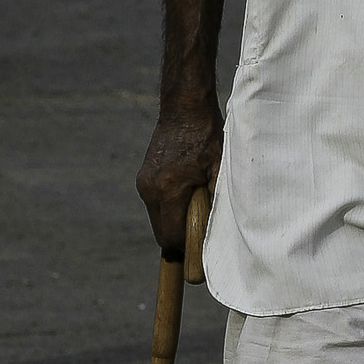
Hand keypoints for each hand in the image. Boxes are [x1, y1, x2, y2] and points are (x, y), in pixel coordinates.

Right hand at [137, 98, 223, 258]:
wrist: (185, 108)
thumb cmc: (208, 137)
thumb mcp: (220, 170)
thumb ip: (215, 203)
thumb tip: (217, 236)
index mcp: (169, 190)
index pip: (172, 238)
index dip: (187, 251)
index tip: (200, 256)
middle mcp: (150, 189)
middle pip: (162, 234)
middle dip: (181, 240)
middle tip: (202, 234)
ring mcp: (144, 183)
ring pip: (158, 221)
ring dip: (176, 222)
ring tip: (197, 205)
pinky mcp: (143, 178)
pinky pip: (156, 206)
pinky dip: (170, 208)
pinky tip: (188, 193)